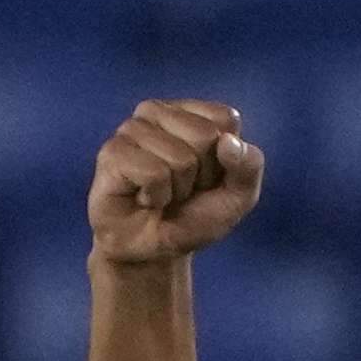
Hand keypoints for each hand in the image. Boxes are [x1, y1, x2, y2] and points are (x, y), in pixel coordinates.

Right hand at [90, 100, 261, 265]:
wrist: (154, 249)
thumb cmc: (193, 217)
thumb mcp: (238, 197)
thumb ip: (248, 167)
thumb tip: (229, 141)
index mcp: (191, 113)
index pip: (226, 118)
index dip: (227, 159)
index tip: (209, 177)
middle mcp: (158, 112)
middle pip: (205, 135)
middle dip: (202, 176)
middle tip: (182, 189)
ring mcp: (131, 128)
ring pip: (180, 158)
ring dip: (178, 190)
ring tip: (162, 194)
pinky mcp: (112, 151)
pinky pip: (154, 174)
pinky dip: (158, 197)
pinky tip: (145, 199)